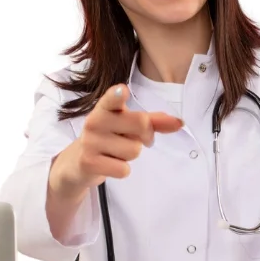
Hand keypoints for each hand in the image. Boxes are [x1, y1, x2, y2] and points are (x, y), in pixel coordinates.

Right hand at [49, 84, 182, 201]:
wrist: (79, 162)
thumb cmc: (110, 138)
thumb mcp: (129, 125)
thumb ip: (154, 121)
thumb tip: (180, 122)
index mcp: (106, 108)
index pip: (111, 99)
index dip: (117, 95)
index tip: (122, 91)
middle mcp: (95, 121)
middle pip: (140, 125)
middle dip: (145, 136)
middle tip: (134, 139)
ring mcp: (90, 142)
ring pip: (134, 150)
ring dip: (131, 155)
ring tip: (115, 152)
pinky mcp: (89, 162)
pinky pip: (124, 169)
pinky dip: (122, 170)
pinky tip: (109, 164)